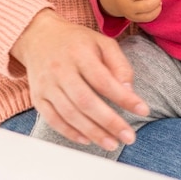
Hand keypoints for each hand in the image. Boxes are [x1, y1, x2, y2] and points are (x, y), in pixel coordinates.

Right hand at [9, 9, 149, 150]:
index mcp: (79, 53)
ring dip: (92, 132)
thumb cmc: (77, 42)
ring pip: (69, 114)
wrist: (39, 37)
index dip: (124, 97)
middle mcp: (60, 69)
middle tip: (129, 137)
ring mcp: (46, 85)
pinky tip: (88, 140)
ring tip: (112, 143)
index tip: (143, 110)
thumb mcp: (102, 42)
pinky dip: (70, 133)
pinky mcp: (38, 97)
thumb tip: (129, 90)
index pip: (104, 80)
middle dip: (109, 122)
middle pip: (85, 101)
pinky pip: (53, 120)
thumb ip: (119, 64)